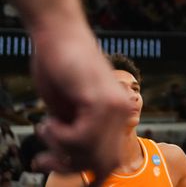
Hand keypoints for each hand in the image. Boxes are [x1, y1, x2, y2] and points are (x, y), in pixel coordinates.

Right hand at [29, 19, 128, 185]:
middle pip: (103, 164)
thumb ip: (75, 135)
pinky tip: (50, 120)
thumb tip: (72, 165)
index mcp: (118, 115)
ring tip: (47, 127)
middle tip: (43, 159)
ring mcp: (114, 107)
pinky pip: (81, 138)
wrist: (59, 34)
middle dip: (69, 166)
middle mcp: (123, 112)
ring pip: (90, 154)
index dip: (84, 172)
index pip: (110, 161)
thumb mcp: (68, 111)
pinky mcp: (100, 100)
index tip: (54, 164)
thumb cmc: (60, 68)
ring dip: (60, 149)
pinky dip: (59, 136)